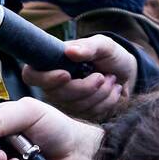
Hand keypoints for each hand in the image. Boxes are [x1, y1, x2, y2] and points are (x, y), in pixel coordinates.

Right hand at [22, 34, 136, 121]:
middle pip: (56, 95)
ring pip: (76, 106)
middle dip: (84, 87)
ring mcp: (66, 101)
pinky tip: (113, 90)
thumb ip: (88, 47)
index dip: (46, 79)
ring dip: (100, 93)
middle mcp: (53, 84)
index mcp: (51, 64)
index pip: (31, 76)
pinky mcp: (80, 113)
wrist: (127, 73)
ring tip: (111, 79)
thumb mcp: (103, 45)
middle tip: (101, 76)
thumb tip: (70, 52)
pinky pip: (90, 113)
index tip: (66, 75)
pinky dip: (107, 102)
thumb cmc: (110, 55)